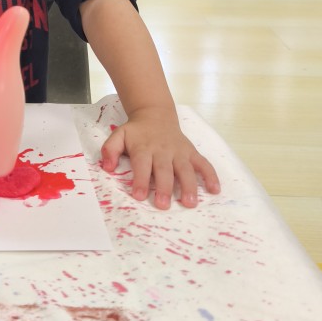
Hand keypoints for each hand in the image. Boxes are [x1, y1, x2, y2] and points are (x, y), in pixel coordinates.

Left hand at [101, 108, 220, 209]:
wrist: (155, 115)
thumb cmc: (136, 132)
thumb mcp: (118, 136)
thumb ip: (110, 150)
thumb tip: (106, 167)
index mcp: (144, 148)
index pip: (142, 164)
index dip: (140, 180)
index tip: (139, 196)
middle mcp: (163, 150)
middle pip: (164, 170)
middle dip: (165, 188)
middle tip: (164, 205)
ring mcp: (179, 152)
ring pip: (185, 169)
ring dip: (189, 186)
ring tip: (190, 202)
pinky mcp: (191, 152)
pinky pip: (203, 163)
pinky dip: (211, 176)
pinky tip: (215, 190)